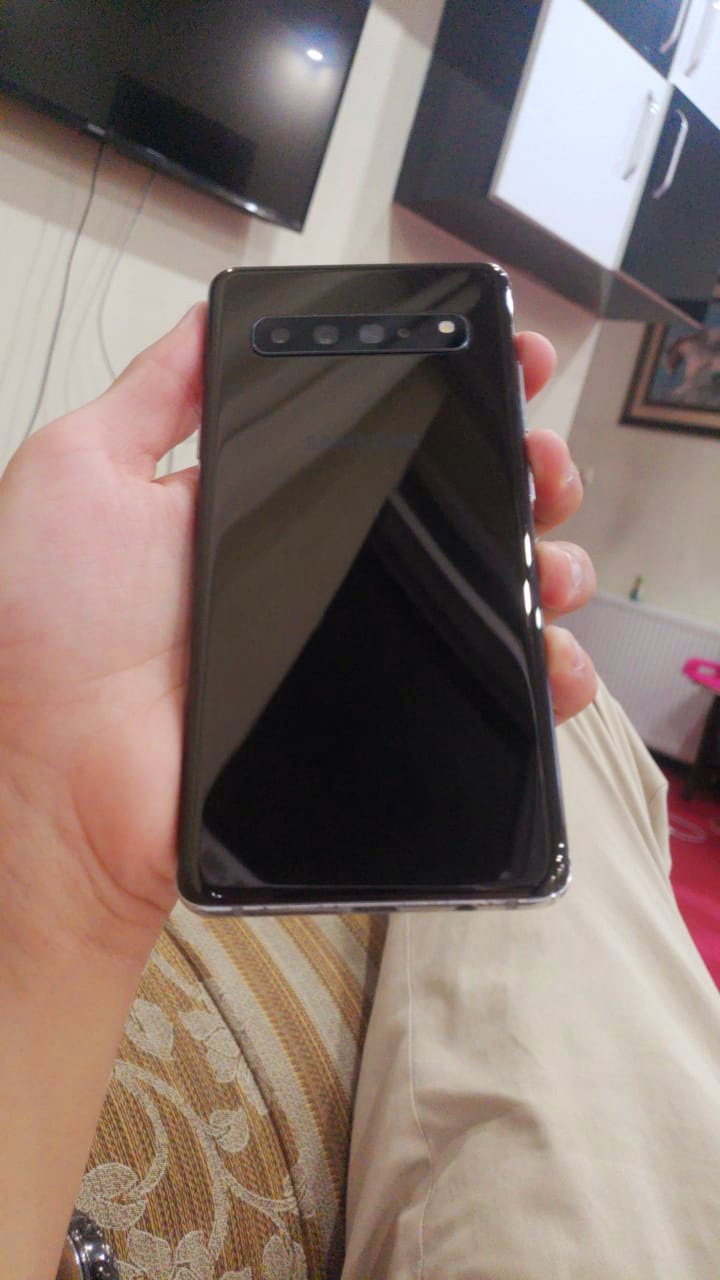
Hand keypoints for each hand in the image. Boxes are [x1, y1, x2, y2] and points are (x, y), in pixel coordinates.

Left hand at [0, 309, 595, 965]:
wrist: (55, 778)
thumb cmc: (45, 632)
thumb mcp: (79, 474)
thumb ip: (151, 398)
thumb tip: (206, 321)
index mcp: (263, 506)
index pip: (380, 432)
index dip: (449, 395)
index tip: (505, 364)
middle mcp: (316, 571)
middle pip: (448, 510)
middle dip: (519, 474)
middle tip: (539, 464)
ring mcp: (348, 647)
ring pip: (478, 596)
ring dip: (539, 565)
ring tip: (548, 558)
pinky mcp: (368, 717)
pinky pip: (472, 694)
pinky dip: (534, 674)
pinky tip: (550, 656)